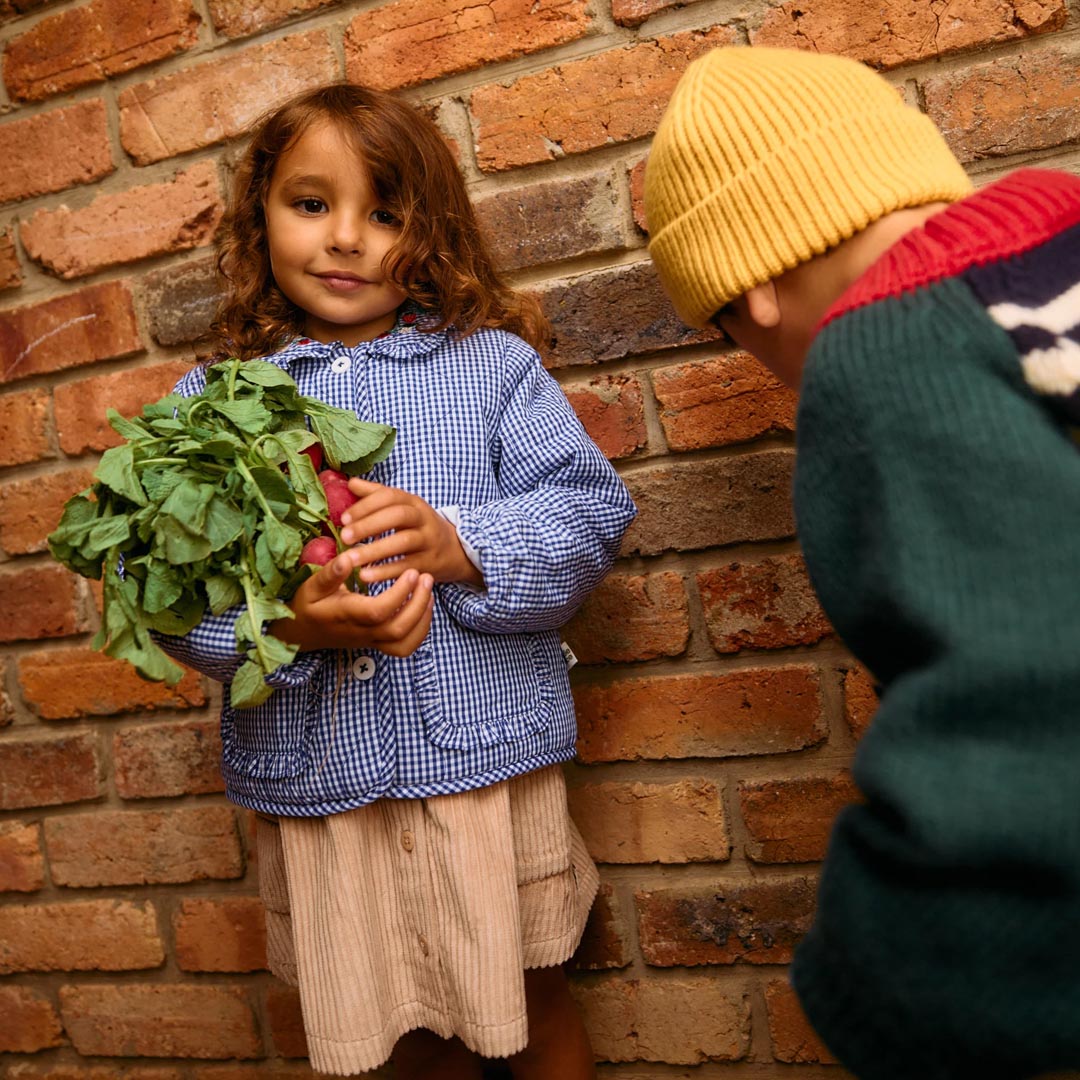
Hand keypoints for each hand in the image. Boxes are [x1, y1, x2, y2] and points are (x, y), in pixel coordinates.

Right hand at [270, 550, 433, 656]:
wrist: (302, 632)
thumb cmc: (307, 604)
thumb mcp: (312, 585)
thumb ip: (331, 573)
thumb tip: (349, 557)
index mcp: (346, 614)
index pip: (379, 611)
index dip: (399, 593)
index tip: (411, 572)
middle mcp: (361, 632)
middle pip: (397, 629)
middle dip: (418, 604)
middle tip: (426, 578)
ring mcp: (371, 641)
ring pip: (404, 643)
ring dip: (423, 618)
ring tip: (429, 592)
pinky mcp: (377, 644)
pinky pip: (404, 648)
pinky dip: (420, 631)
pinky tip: (424, 608)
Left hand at [339, 478, 483, 587]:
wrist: (455, 551)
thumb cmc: (419, 527)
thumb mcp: (403, 508)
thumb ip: (377, 495)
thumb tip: (350, 483)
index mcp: (413, 502)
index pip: (390, 496)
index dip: (366, 505)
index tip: (343, 518)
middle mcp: (423, 518)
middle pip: (398, 516)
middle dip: (369, 525)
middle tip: (345, 537)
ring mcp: (429, 541)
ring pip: (403, 542)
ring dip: (375, 551)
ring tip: (351, 560)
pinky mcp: (430, 563)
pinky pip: (407, 567)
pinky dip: (385, 572)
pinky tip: (365, 576)